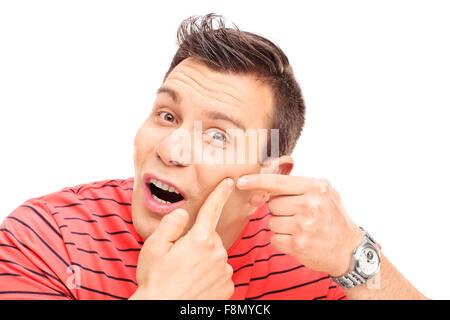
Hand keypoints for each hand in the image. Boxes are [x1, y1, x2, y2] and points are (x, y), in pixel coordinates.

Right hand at [131, 178, 234, 299]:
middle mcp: (217, 253)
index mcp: (199, 239)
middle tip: (178, 258)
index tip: (229, 182)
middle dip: (197, 242)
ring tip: (185, 274)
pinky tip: (196, 283)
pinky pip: (221, 273)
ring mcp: (225, 271)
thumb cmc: (156, 281)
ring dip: (204, 260)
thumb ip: (171, 224)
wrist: (163, 311)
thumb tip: (184, 214)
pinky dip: (211, 275)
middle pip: (210, 237)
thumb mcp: (154, 247)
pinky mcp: (228, 287)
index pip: (212, 210)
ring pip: (216, 256)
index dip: (220, 193)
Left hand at [236, 174, 362, 276]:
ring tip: (301, 228)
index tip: (241, 181)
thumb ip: (298, 185)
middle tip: (298, 215)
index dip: (257, 181)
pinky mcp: (299, 245)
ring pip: (272, 222)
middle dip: (279, 210)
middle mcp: (310, 205)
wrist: (349, 249)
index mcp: (316, 187)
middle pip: (272, 204)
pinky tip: (299, 240)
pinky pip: (274, 239)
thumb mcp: (323, 193)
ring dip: (281, 226)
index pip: (278, 182)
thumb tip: (265, 181)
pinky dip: (282, 241)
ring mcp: (304, 226)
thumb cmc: (333, 217)